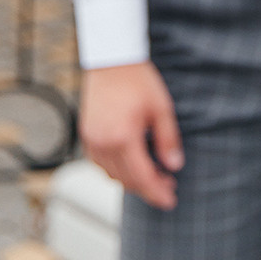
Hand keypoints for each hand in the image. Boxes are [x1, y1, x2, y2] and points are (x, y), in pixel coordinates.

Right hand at [80, 61, 183, 209]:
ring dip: (131, 179)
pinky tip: (131, 162)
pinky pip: (100, 163)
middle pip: (126, 180)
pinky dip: (116, 168)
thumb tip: (174, 166)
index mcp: (123, 138)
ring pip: (111, 174)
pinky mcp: (86, 134)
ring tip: (152, 173)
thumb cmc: (137, 79)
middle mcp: (103, 144)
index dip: (157, 193)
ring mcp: (91, 140)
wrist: (111, 58)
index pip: (142, 178)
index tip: (170, 201)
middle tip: (167, 186)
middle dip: (147, 187)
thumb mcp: (161, 108)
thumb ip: (168, 140)